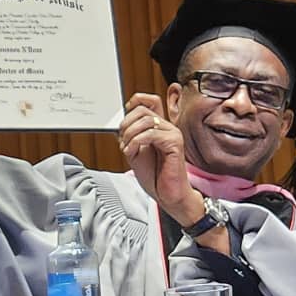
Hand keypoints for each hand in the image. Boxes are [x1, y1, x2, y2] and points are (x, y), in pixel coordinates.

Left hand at [118, 93, 201, 223]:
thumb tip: (120, 124)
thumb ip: (131, 136)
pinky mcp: (175, 143)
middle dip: (126, 123)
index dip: (134, 103)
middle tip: (122, 140)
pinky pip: (151, 134)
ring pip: (146, 120)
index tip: (123, 119)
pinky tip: (132, 153)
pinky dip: (136, 142)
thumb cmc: (155, 176)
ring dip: (129, 134)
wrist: (168, 195)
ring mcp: (172, 133)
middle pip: (143, 109)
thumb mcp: (136, 152)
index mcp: (159, 127)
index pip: (149, 100)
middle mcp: (167, 127)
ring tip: (127, 149)